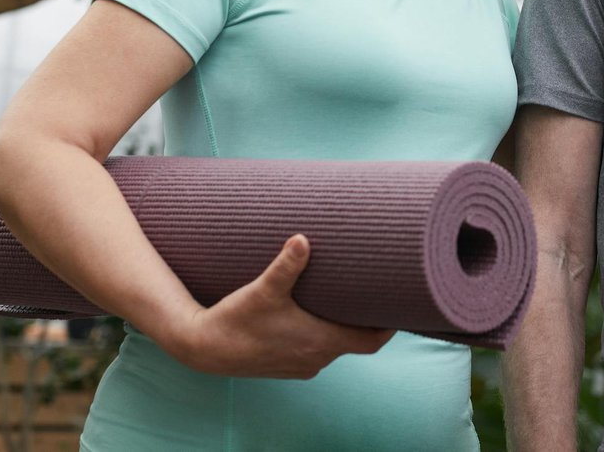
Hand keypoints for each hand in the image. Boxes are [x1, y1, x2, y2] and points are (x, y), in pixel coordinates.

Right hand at [164, 234, 394, 378]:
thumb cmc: (236, 320)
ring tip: (351, 298)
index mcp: (321, 342)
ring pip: (336, 346)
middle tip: (377, 292)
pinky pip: (317, 350)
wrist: (202, 348)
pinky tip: (319, 315)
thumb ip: (286, 265)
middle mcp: (316, 359)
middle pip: (358, 342)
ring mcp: (301, 365)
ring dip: (345, 327)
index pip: (372, 340)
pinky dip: (324, 334)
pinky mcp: (286, 364)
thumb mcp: (262, 290)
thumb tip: (302, 239)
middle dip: (368, 320)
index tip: (400, 304)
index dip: (390, 325)